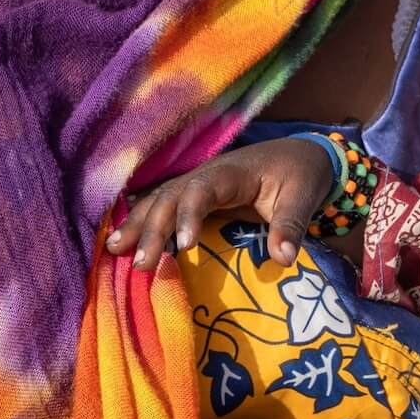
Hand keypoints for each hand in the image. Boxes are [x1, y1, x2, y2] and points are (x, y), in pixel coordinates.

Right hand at [106, 138, 335, 268]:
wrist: (301, 154)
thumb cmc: (301, 174)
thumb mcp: (304, 195)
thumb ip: (292, 223)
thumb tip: (283, 259)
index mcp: (233, 171)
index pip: (202, 189)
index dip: (189, 215)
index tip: (184, 247)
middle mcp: (208, 174)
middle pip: (172, 196)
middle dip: (152, 227)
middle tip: (140, 264)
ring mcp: (199, 183)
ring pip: (161, 199)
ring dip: (138, 223)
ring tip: (115, 251)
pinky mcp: (197, 195)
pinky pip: (165, 205)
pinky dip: (143, 220)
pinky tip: (122, 241)